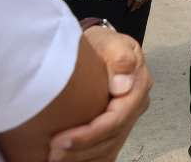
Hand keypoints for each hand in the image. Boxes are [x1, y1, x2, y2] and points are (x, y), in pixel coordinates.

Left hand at [47, 27, 151, 161]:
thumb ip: (119, 56)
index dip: (90, 133)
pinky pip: (107, 150)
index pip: (118, 118)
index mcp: (138, 84)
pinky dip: (89, 159)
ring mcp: (128, 116)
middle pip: (113, 137)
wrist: (99, 48)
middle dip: (82, 149)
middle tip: (52, 154)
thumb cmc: (101, 45)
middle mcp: (136, 104)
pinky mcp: (117, 125)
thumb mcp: (109, 41)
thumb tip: (123, 85)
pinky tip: (70, 160)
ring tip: (55, 158)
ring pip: (110, 147)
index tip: (61, 139)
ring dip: (83, 157)